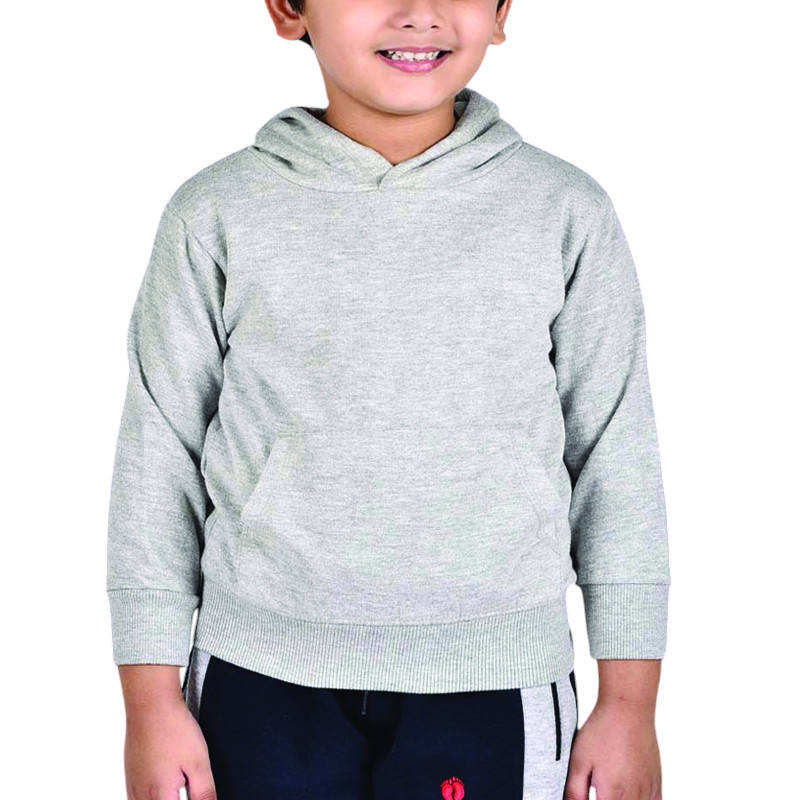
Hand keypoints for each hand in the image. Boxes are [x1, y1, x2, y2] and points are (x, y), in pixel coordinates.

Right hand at [119, 665, 215, 799]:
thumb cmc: (172, 728)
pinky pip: (138, 797)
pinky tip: (167, 784)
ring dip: (165, 797)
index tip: (197, 792)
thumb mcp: (198, 762)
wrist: (151, 704)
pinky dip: (155, 796)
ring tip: (178, 784)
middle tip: (188, 782)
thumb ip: (204, 792)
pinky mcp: (130, 775)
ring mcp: (133, 786)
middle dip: (176, 798)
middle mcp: (141, 795)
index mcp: (159, 797)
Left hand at [565, 660, 662, 799]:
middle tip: (598, 790)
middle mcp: (634, 795)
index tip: (591, 795)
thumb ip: (575, 791)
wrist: (627, 709)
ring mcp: (648, 789)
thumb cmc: (601, 731)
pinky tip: (630, 795)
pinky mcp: (656, 781)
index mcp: (612, 793)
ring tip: (611, 789)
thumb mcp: (578, 760)